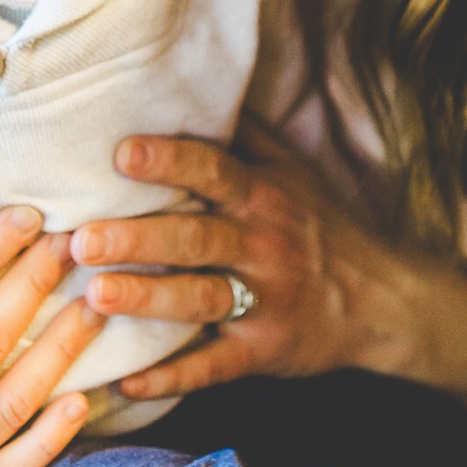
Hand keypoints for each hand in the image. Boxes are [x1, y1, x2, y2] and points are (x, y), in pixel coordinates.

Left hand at [71, 127, 466, 402]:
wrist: (383, 300)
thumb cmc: (321, 226)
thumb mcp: (292, 171)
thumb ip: (242, 135)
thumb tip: (190, 83)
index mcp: (264, 196)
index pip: (214, 171)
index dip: (170, 161)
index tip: (121, 153)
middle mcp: (263, 246)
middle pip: (196, 238)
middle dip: (139, 239)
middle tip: (83, 239)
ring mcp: (264, 301)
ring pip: (201, 300)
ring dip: (148, 300)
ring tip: (96, 297)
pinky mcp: (262, 351)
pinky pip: (214, 367)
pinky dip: (172, 377)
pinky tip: (127, 382)